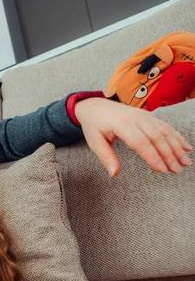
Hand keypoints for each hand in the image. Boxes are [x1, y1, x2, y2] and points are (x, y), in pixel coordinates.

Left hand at [75, 97, 191, 175]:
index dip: (152, 157)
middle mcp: (136, 118)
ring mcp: (144, 115)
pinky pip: (165, 126)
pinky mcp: (148, 115)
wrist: (95, 106)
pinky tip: (186, 147)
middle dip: (169, 155)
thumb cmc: (94, 126)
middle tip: (177, 170)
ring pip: (164, 132)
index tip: (161, 170)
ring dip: (177, 147)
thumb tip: (114, 174)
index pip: (140, 143)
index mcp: (122, 124)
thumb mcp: (95, 142)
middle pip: (156, 138)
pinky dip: (177, 137)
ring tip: (185, 162)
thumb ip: (106, 158)